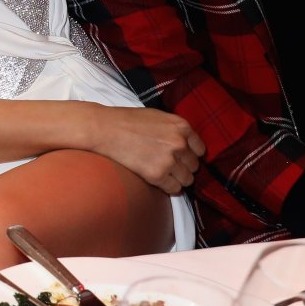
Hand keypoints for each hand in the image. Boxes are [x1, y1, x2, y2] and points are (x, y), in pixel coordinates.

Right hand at [85, 105, 204, 194]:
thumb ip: (174, 129)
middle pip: (194, 166)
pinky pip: (174, 189)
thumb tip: (185, 144)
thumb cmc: (126, 121)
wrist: (104, 129)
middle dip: (183, 167)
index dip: (190, 155)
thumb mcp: (157, 117)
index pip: (200, 149)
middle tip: (168, 166)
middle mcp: (180, 143)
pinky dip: (168, 188)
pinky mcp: (158, 174)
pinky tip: (157, 180)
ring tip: (163, 174)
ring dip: (177, 179)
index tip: (181, 158)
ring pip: (187, 179)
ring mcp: (169, 159)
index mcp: (181, 126)